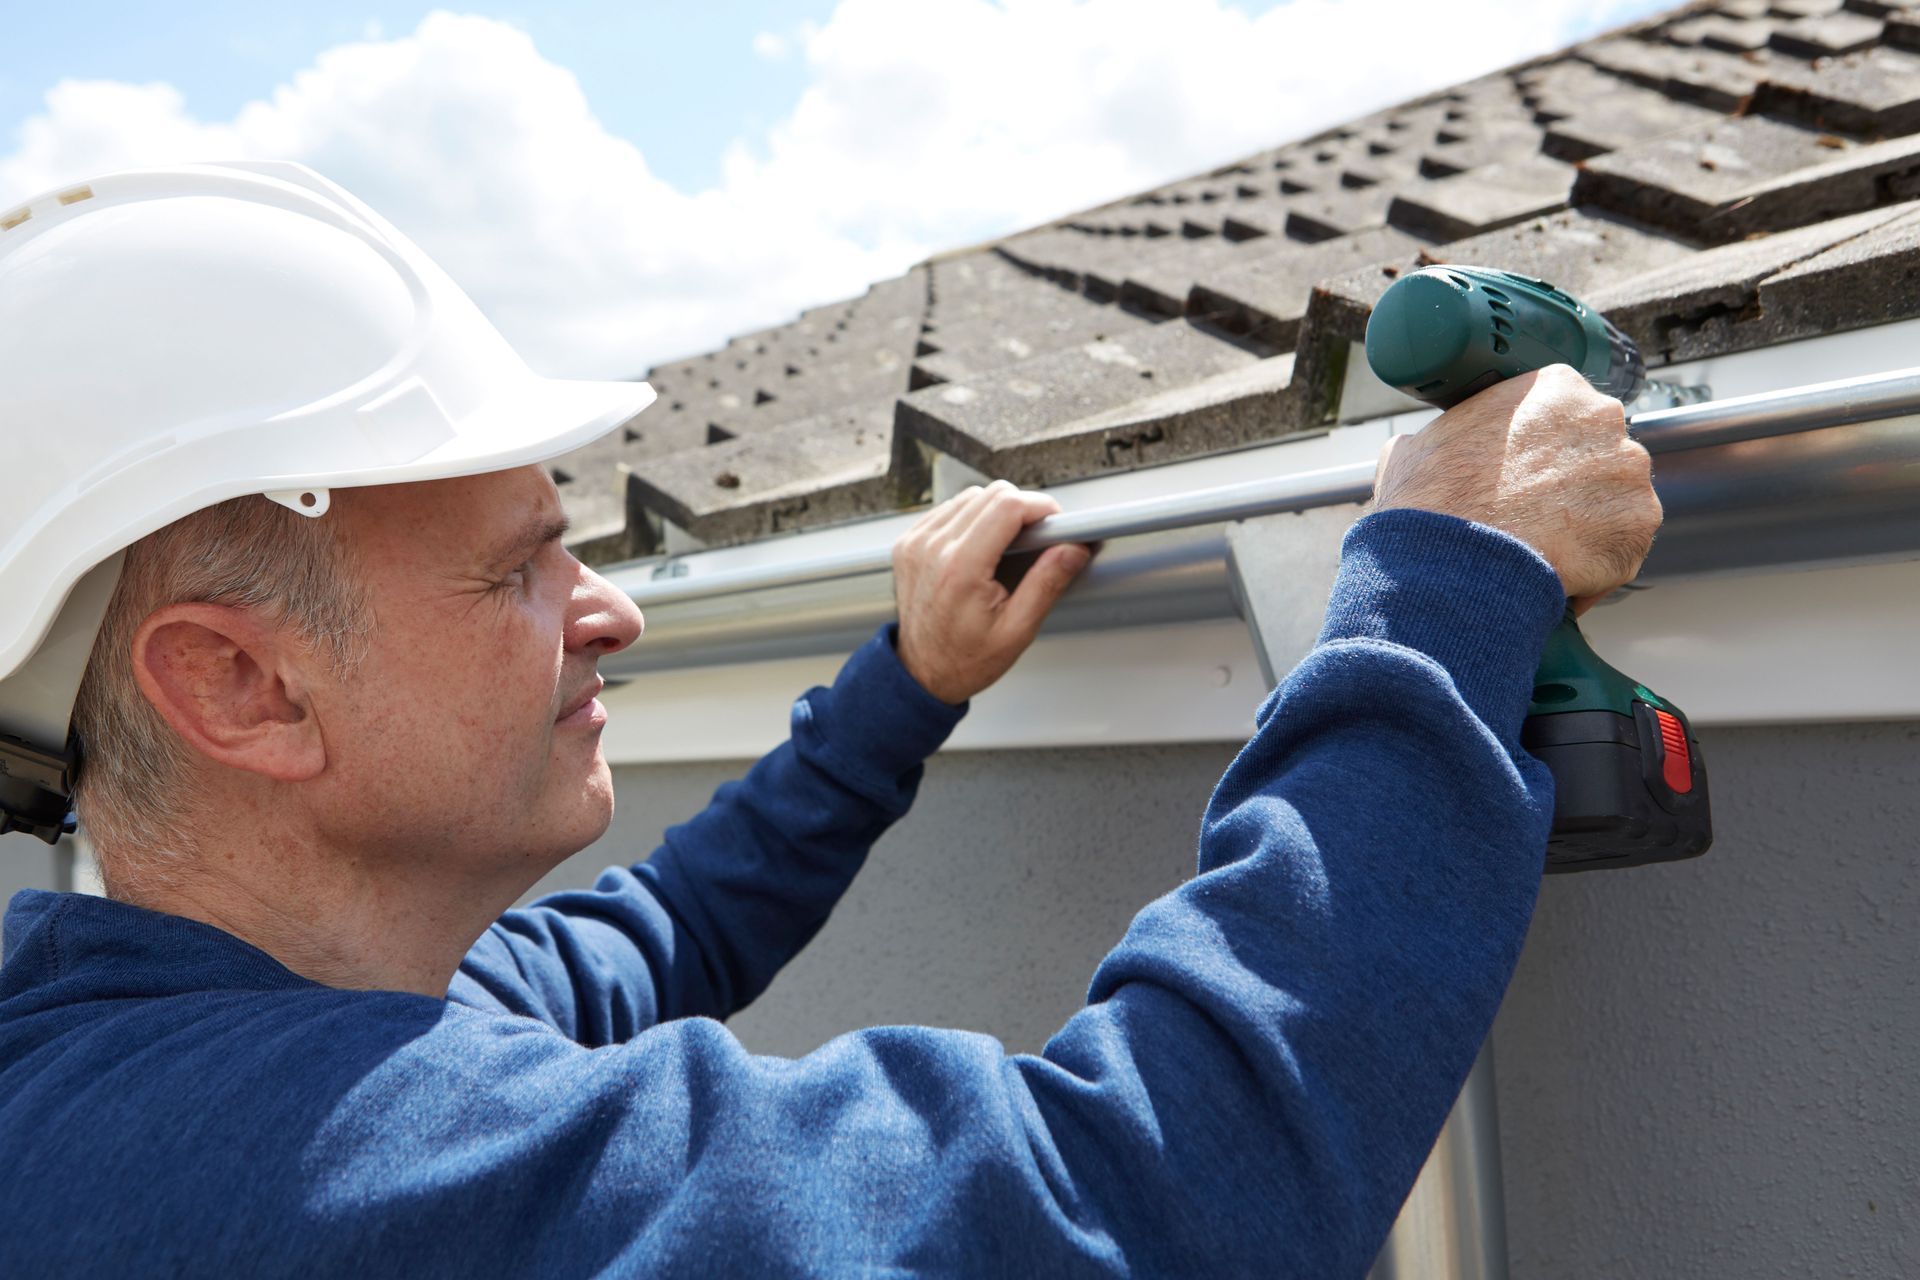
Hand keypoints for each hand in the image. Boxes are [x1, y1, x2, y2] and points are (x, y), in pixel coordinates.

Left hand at [891, 480, 1092, 703]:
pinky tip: (981, 545)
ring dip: (996, 512)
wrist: (922, 672)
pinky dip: (971, 518)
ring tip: (1008, 545)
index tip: (1056, 522)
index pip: (1007, 506)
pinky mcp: (908, 542)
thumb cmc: (965, 659)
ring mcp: (915, 542)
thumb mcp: (1017, 630)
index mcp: (959, 569)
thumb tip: (1074, 548)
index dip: (1040, 507)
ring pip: (970, 496)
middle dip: (1022, 508)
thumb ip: (1047, 583)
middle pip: (991, 494)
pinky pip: (949, 509)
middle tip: (1037, 538)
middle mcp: (932, 548)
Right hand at [1369, 365, 1661, 610]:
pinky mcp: (1639, 525)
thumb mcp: (1413, 449)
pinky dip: (1597, 566)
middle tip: (1534, 514)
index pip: (1564, 415)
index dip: (1543, 451)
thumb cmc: (1429, 502)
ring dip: (1588, 524)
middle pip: (1598, 454)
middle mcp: (1603, 417)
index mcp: (1555, 386)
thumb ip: (1440, 438)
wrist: (1449, 560)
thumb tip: (1420, 450)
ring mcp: (1628, 471)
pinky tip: (1557, 574)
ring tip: (1543, 551)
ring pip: (1615, 501)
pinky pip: (1623, 547)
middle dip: (1573, 484)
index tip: (1526, 476)